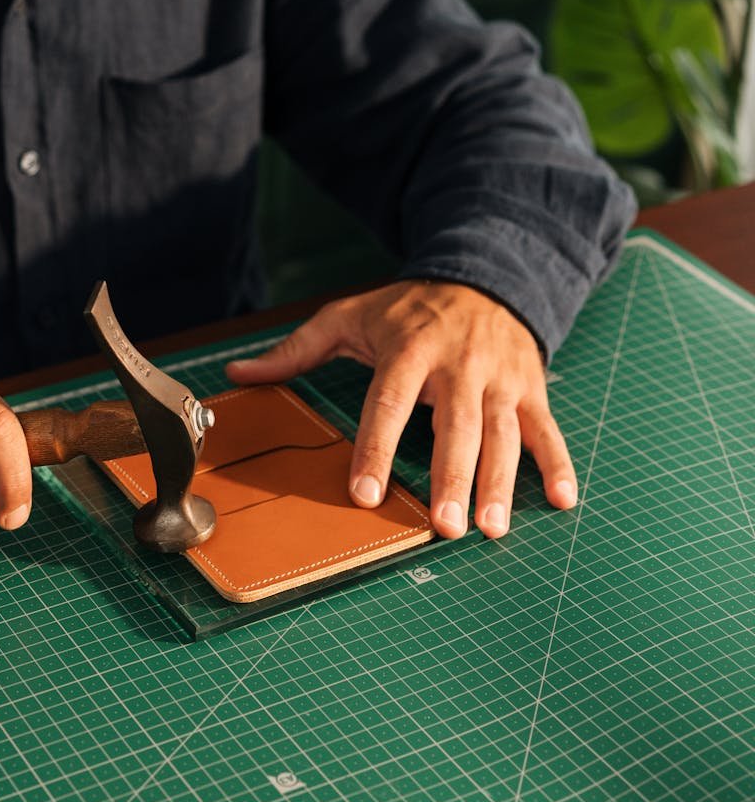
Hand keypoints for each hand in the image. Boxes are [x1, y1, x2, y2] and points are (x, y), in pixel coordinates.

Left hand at [226, 280, 577, 539]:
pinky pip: (547, 430)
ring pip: (504, 436)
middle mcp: (459, 366)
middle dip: (451, 478)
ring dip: (500, 483)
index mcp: (409, 350)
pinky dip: (558, 465)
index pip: (389, 403)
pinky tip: (562, 501)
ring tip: (490, 528)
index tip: (365, 492)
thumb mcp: (349, 317)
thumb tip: (239, 375)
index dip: (377, 448)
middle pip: (456, 428)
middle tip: (444, 527)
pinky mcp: (531, 388)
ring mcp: (500, 379)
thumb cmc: (408, 309)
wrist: (485, 274)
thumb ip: (296, 350)